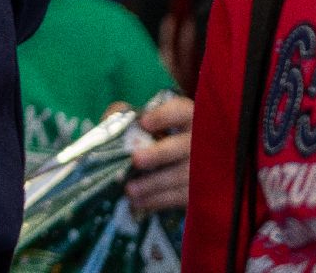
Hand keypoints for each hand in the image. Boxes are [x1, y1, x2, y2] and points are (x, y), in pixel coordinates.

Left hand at [112, 96, 192, 211]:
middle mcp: (200, 141)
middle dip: (159, 154)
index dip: (164, 117)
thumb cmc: (157, 134)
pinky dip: (159, 201)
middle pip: (182, 146)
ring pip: (182, 176)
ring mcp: (205, 168)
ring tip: (130, 189)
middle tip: (136, 160)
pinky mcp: (202, 191)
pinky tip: (139, 203)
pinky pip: (181, 197)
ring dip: (155, 184)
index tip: (144, 123)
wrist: (185, 160)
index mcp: (188, 116)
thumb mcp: (146, 118)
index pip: (180, 111)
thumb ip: (126, 115)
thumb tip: (110, 122)